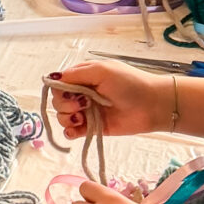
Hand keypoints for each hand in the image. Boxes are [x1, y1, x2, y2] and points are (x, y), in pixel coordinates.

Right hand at [48, 58, 165, 139]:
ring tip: (83, 117)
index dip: (60, 89)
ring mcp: (87, 111)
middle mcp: (82, 94)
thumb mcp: (101, 71)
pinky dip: (69, 132)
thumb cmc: (129, 83)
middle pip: (58, 101)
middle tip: (82, 105)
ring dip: (67, 118)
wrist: (151, 106)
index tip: (70, 93)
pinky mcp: (93, 128)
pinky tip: (76, 130)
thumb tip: (51, 78)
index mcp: (83, 77)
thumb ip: (75, 74)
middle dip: (65, 104)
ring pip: (62, 117)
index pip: (59, 83)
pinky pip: (72, 132)